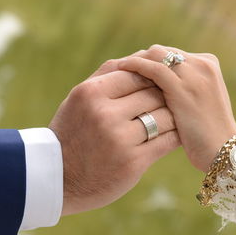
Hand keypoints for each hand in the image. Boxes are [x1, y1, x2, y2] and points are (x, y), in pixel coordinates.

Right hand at [49, 59, 179, 214]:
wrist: (58, 179)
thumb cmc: (72, 132)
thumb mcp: (79, 98)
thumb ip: (108, 74)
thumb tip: (143, 55)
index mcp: (91, 93)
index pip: (138, 74)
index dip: (153, 79)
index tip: (159, 86)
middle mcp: (105, 114)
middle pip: (155, 94)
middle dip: (166, 97)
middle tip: (175, 101)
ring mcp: (120, 139)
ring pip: (165, 116)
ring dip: (173, 117)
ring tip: (176, 118)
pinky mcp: (134, 162)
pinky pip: (168, 140)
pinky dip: (176, 135)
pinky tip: (177, 133)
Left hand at [118, 45, 235, 172]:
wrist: (223, 151)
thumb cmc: (207, 133)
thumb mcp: (198, 102)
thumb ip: (182, 89)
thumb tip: (153, 86)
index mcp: (208, 64)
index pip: (171, 53)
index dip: (150, 59)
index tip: (131, 67)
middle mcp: (203, 64)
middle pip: (162, 51)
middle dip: (140, 57)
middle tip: (120, 68)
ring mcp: (194, 74)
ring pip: (156, 55)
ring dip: (134, 60)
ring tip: (116, 69)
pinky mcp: (182, 88)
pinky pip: (153, 69)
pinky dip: (135, 66)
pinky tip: (120, 71)